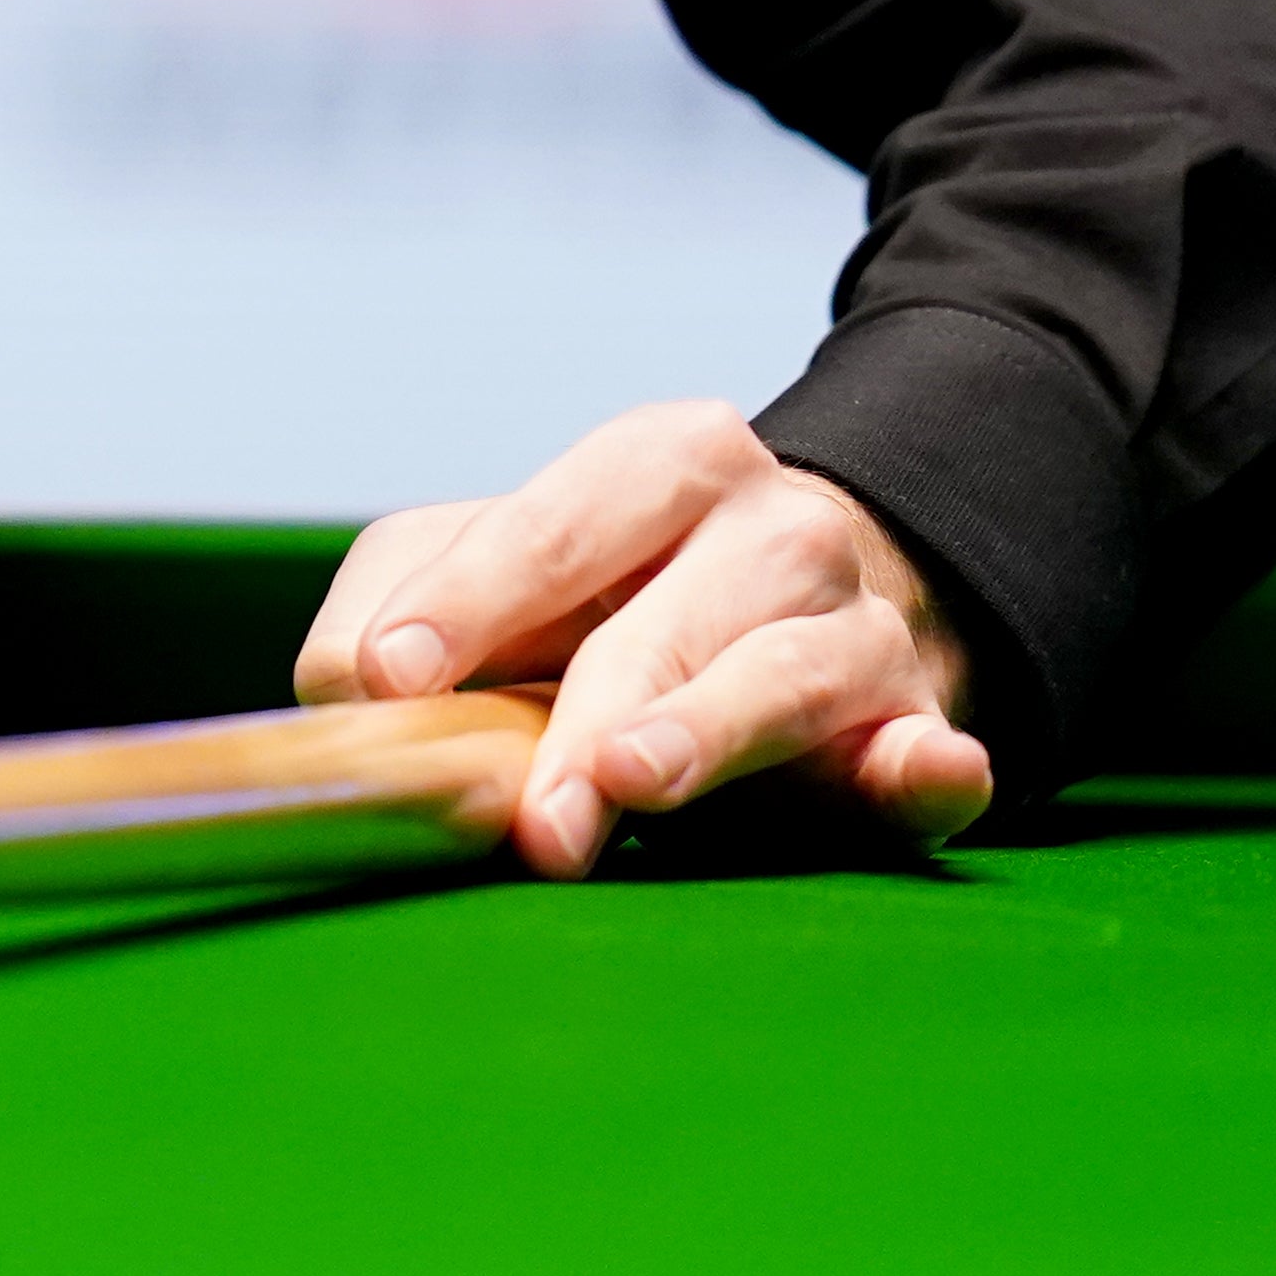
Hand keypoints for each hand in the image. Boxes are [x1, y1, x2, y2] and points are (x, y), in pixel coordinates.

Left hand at [292, 400, 996, 876]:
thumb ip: (408, 600)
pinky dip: (927, 764)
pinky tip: (928, 772)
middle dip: (587, 710)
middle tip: (524, 811)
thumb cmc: (623, 590)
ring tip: (636, 780)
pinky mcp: (918, 721)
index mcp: (660, 464)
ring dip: (713, 728)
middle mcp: (771, 525)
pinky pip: (931, 746)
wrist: (820, 595)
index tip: (390, 677)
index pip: (556, 524)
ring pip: (788, 674)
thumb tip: (343, 686)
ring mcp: (859, 621)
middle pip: (671, 612)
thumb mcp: (505, 562)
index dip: (469, 596)